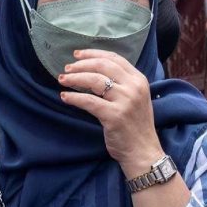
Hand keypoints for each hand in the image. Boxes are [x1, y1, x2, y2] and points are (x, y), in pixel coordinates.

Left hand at [59, 50, 163, 173]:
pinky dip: (74, 97)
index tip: (77, 55)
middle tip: (67, 68)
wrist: (143, 152)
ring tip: (63, 80)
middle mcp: (134, 87)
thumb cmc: (136, 126)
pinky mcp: (114, 115)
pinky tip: (65, 97)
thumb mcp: (135, 99)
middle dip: (81, 65)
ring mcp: (125, 101)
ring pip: (94, 80)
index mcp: (139, 80)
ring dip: (75, 78)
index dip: (93, 53)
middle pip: (102, 65)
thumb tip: (94, 71)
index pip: (114, 58)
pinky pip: (89, 101)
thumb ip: (122, 84)